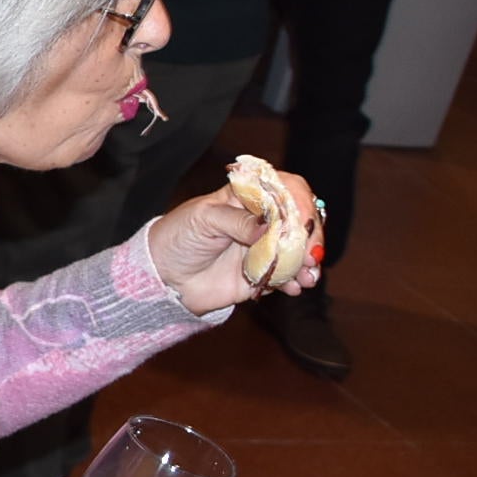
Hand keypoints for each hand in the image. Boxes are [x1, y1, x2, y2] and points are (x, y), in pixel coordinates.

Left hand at [143, 170, 322, 315]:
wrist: (164, 277)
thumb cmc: (178, 237)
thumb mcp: (203, 219)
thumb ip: (236, 221)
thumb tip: (267, 227)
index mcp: (245, 197)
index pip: (284, 189)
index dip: (300, 200)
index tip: (306, 219)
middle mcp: (259, 220)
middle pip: (299, 220)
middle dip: (311, 235)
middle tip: (311, 253)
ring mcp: (263, 248)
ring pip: (299, 250)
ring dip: (309, 262)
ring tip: (307, 276)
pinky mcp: (262, 274)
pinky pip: (288, 276)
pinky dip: (297, 281)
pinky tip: (294, 287)